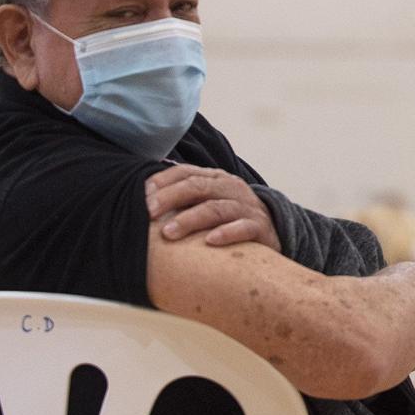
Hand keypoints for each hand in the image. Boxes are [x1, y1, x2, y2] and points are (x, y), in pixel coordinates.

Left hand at [146, 164, 279, 251]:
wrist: (272, 231)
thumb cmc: (229, 218)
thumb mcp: (208, 201)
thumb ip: (183, 197)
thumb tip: (143, 196)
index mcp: (215, 178)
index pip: (186, 172)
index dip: (163, 181)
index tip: (142, 194)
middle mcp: (231, 188)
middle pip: (198, 187)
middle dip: (170, 198)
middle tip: (148, 213)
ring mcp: (246, 207)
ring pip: (216, 209)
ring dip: (190, 220)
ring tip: (168, 233)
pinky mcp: (260, 227)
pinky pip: (243, 228)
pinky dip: (227, 233)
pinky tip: (210, 241)